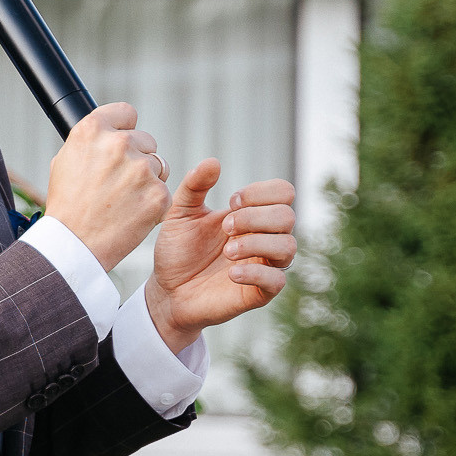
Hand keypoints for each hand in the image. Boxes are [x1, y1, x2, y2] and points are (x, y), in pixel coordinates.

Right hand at [43, 102, 169, 271]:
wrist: (74, 244)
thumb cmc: (67, 205)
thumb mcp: (64, 161)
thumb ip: (91, 142)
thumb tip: (109, 130)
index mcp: (92, 130)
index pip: (126, 113)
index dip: (124, 128)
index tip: (121, 143)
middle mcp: (119, 144)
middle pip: (146, 141)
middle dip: (137, 158)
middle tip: (118, 183)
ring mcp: (141, 169)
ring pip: (158, 166)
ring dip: (146, 181)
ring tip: (122, 202)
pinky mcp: (158, 194)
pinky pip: (163, 191)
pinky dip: (152, 203)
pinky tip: (131, 214)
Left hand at [144, 162, 296, 351]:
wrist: (167, 291)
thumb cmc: (178, 251)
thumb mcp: (179, 213)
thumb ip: (194, 186)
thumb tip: (213, 162)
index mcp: (252, 215)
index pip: (283, 192)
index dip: (261, 192)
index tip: (231, 202)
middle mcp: (264, 238)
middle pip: (287, 216)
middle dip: (255, 217)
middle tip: (225, 227)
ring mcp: (264, 265)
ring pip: (288, 247)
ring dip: (256, 243)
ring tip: (227, 251)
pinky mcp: (259, 293)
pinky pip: (277, 281)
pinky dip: (256, 273)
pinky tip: (231, 273)